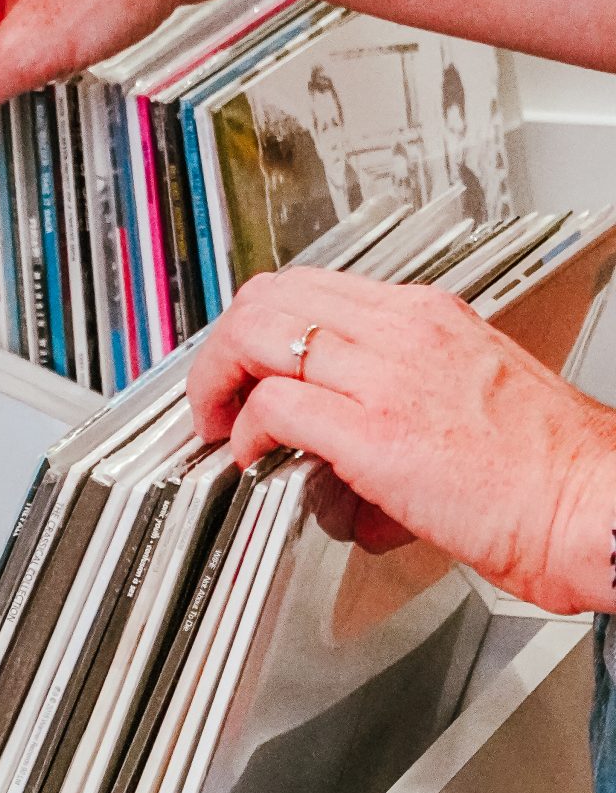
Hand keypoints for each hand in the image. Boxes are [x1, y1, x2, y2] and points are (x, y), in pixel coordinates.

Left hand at [187, 268, 615, 614]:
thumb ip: (399, 403)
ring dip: (220, 382)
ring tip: (219, 424)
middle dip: (224, 346)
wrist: (592, 503)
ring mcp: (388, 376)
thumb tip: (348, 446)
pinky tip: (253, 457)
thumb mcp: (469, 402)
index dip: (259, 325)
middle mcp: (405, 331)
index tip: (244, 365)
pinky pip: (275, 407)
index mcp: (429, 317)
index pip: (313, 288)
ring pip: (260, 334)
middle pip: (272, 296)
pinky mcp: (375, 432)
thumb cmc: (546, 472)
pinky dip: (246, 431)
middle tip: (215, 394)